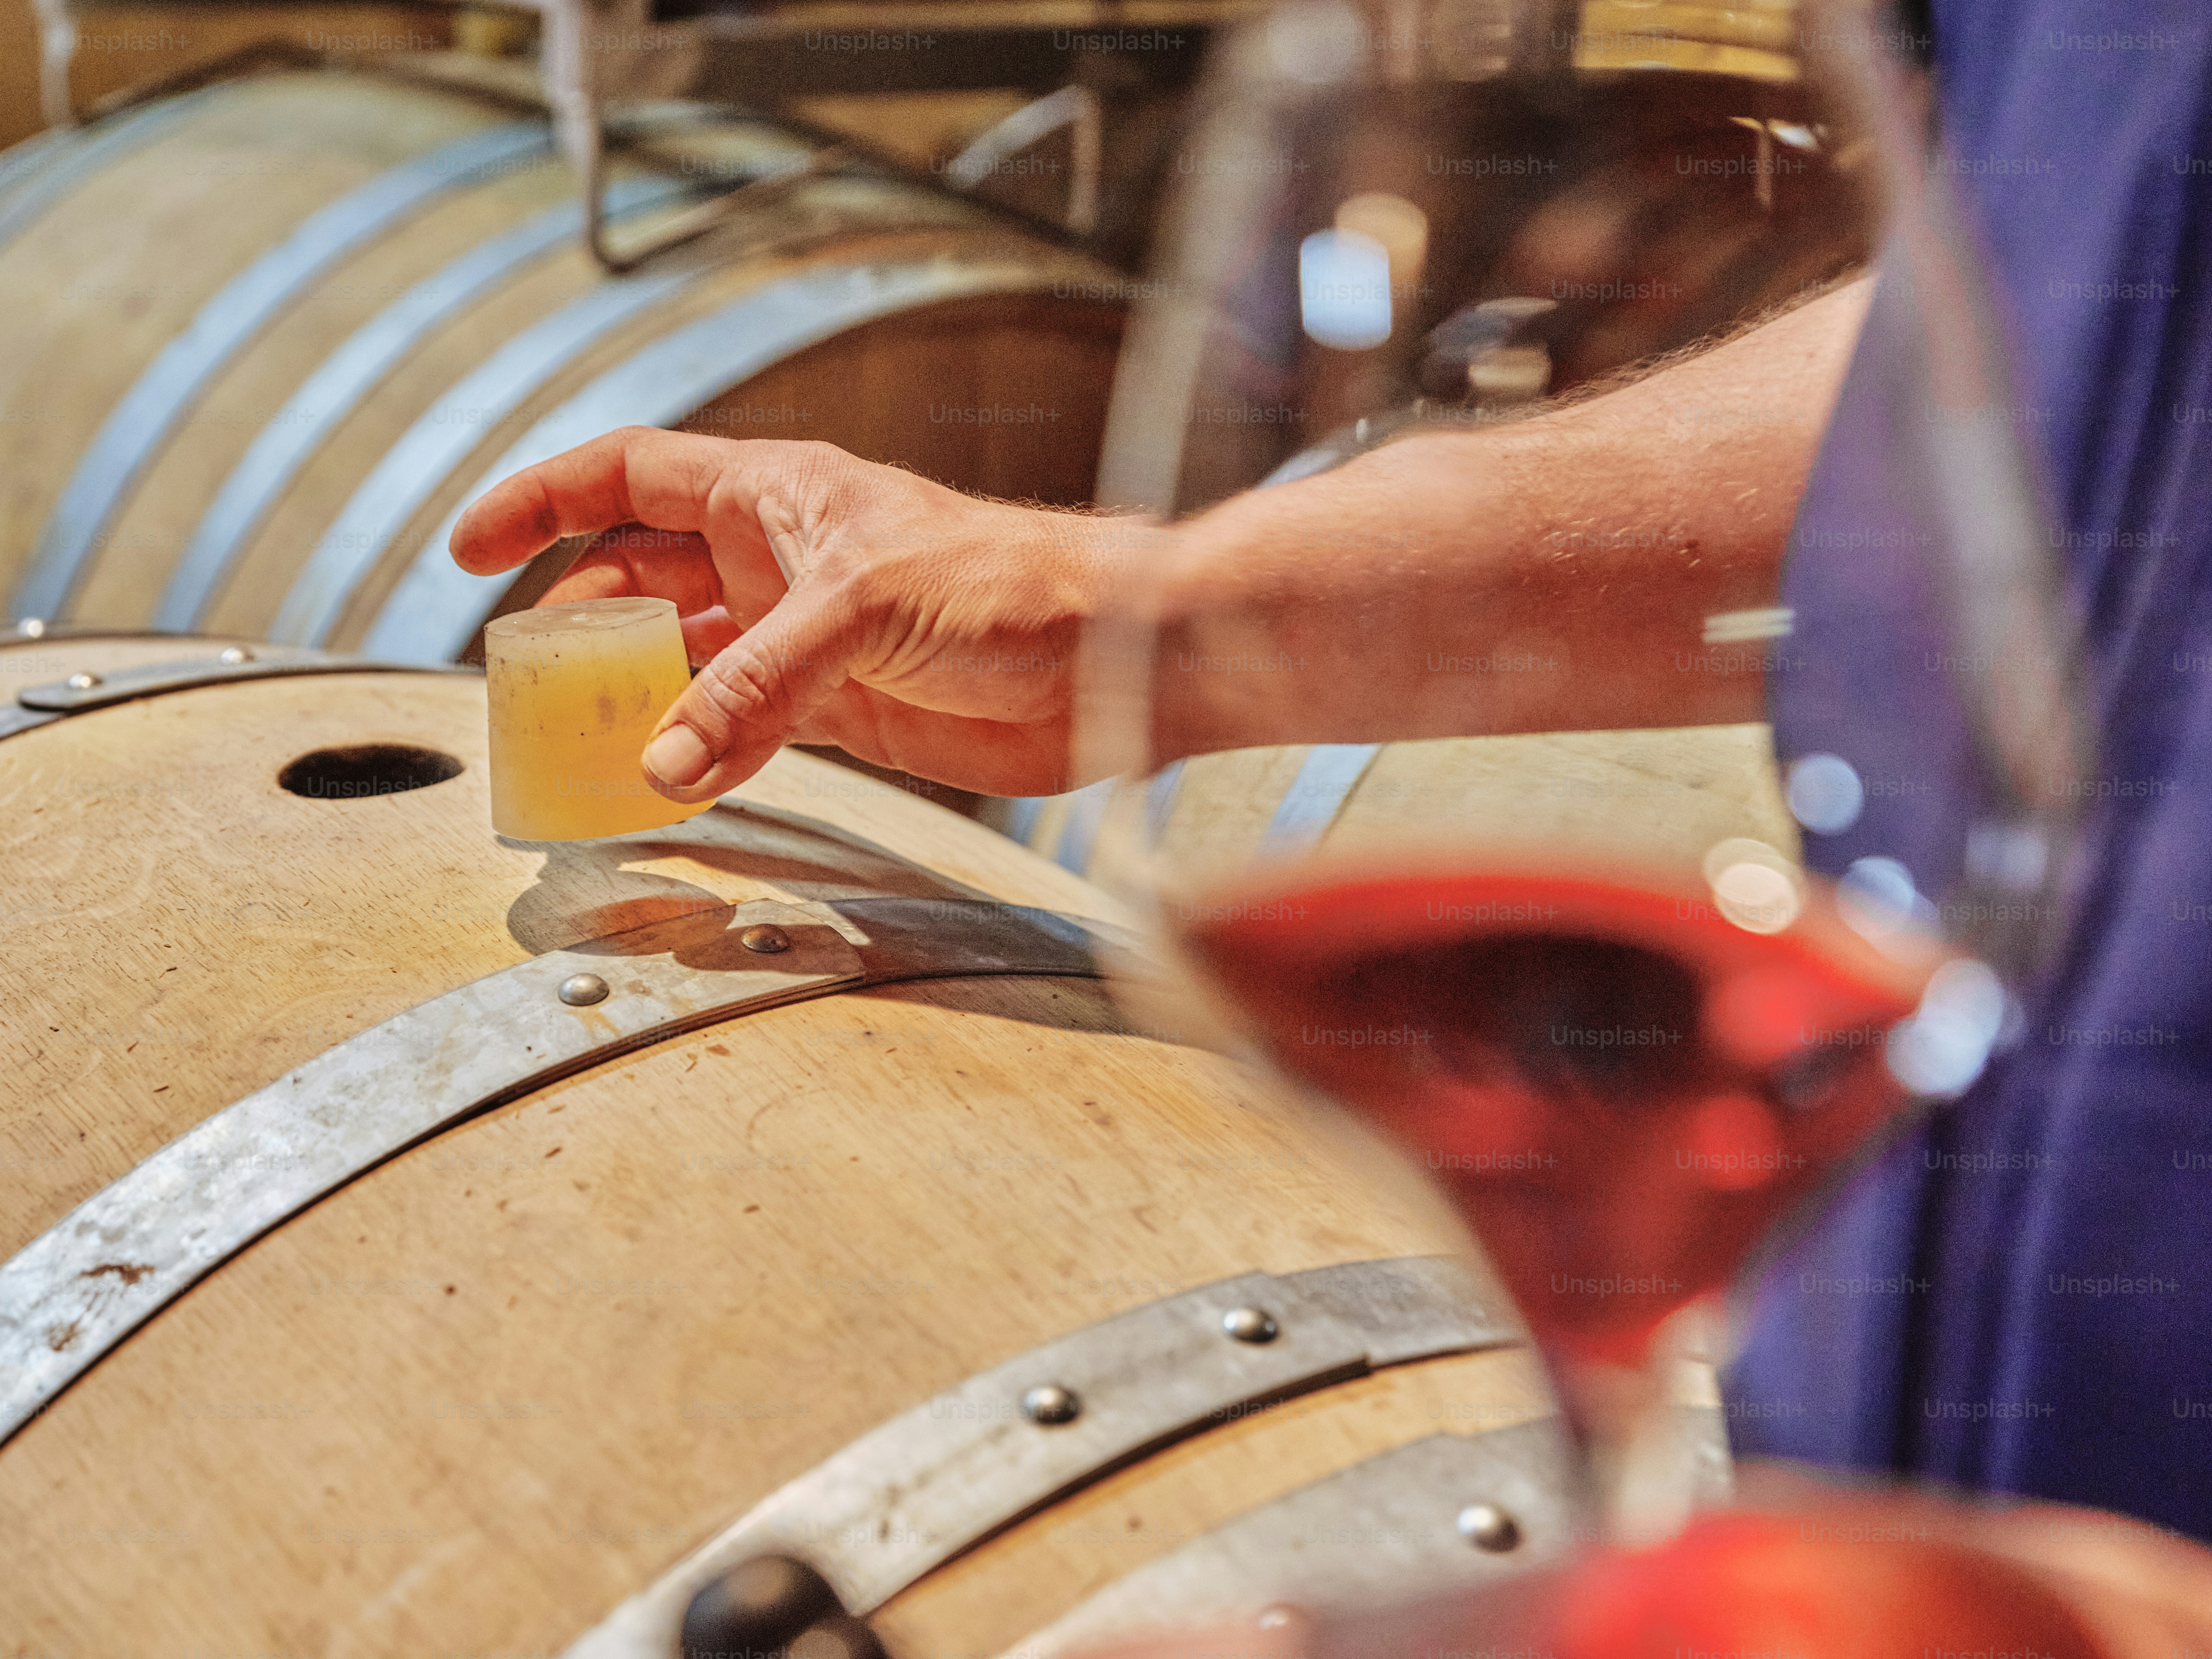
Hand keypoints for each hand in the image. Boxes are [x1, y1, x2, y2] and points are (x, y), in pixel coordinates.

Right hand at [450, 428, 1141, 799]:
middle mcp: (779, 559)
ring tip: (575, 740)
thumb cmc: (1011, 586)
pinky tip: (665, 782)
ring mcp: (805, 638)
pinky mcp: (842, 709)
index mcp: (775, 495)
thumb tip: (659, 760)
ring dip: (633, 695)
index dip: (542, 503)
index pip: (627, 476)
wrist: (1109, 658)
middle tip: (520, 680)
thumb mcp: (862, 610)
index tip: (469, 549)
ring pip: (685, 658)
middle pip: (641, 575)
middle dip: (577, 620)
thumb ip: (755, 684)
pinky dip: (701, 754)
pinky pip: (742, 727)